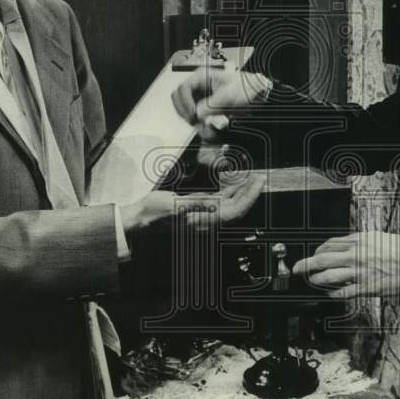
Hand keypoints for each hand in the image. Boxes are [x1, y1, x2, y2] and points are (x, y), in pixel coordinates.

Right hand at [119, 174, 264, 235]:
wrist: (141, 219)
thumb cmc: (155, 213)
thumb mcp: (175, 205)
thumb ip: (196, 203)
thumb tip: (216, 202)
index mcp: (204, 221)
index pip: (234, 211)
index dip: (248, 197)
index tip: (257, 182)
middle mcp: (208, 221)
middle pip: (236, 208)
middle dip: (249, 193)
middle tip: (258, 177)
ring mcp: (205, 216)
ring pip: (230, 204)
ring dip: (241, 191)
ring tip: (250, 177)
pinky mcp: (199, 210)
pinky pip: (220, 202)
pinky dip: (229, 192)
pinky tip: (233, 183)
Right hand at [170, 70, 271, 133]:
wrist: (255, 94)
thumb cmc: (245, 89)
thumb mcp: (228, 97)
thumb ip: (211, 106)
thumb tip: (197, 114)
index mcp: (201, 76)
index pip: (182, 89)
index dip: (185, 103)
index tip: (193, 115)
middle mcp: (198, 86)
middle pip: (178, 98)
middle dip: (185, 111)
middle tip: (194, 121)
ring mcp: (199, 96)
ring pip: (184, 108)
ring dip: (191, 117)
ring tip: (202, 124)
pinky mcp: (203, 107)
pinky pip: (193, 115)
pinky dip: (197, 121)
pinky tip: (205, 125)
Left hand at [291, 231, 399, 299]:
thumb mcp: (377, 237)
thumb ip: (360, 241)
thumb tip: (346, 245)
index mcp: (359, 241)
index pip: (329, 244)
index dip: (317, 250)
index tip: (313, 255)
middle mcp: (356, 255)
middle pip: (323, 259)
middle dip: (306, 264)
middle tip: (296, 268)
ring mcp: (360, 272)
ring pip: (329, 276)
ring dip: (316, 280)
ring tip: (311, 281)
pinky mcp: (366, 287)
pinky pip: (344, 292)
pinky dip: (333, 293)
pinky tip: (329, 293)